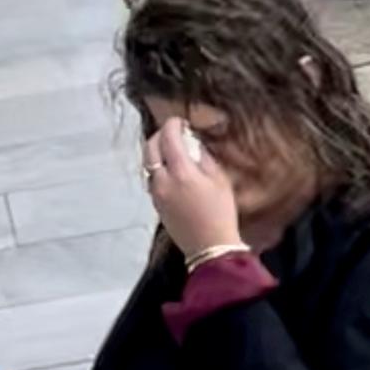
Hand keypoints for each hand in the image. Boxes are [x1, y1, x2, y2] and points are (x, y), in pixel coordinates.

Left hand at [144, 118, 241, 257]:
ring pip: (148, 164)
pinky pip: (151, 179)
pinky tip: (170, 171)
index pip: (168, 137)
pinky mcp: (156, 205)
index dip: (173, 124)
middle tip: (173, 133)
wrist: (210, 247)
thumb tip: (193, 145)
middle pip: (150, 148)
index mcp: (181, 172)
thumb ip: (203, 158)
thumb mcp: (220, 180)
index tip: (181, 122)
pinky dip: (157, 168)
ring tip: (171, 151)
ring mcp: (156, 194)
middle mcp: (163, 181)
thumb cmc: (221, 213)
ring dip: (156, 152)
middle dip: (159, 135)